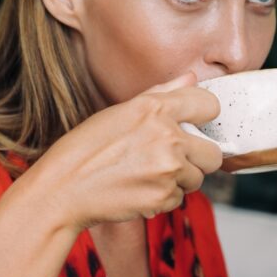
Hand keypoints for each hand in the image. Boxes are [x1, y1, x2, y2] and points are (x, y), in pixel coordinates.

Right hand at [22, 71, 221, 231]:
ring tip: (146, 174)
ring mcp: (168, 169)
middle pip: (214, 152)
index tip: (194, 125)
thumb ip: (161, 94)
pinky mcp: (163, 198)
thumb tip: (191, 78)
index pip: (209, 105)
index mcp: (155, 108)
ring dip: (179, 180)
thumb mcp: (120, 111)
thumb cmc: (84, 149)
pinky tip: (138, 190)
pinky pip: (178, 198)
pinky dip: (162, 197)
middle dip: (197, 158)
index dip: (203, 117)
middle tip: (169, 159)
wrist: (63, 189)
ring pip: (197, 178)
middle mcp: (167, 137)